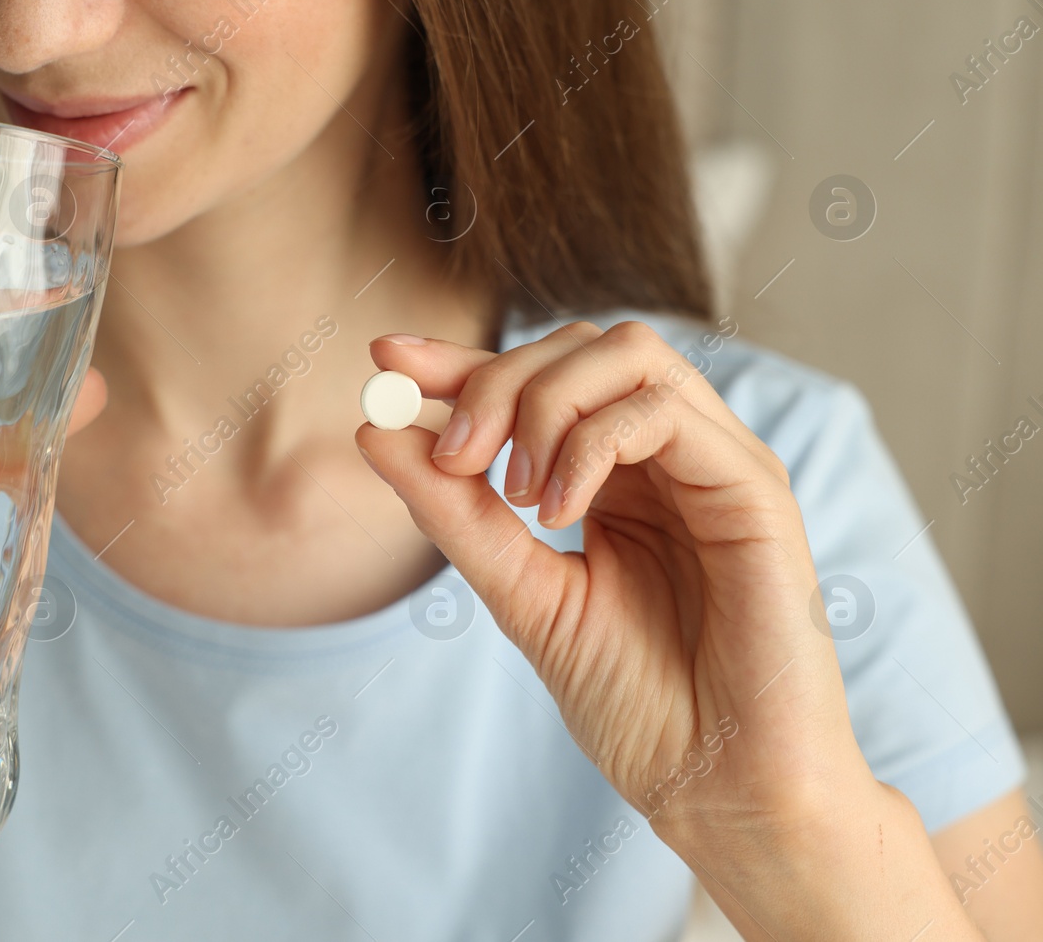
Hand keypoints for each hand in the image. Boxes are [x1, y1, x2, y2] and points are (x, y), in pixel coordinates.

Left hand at [356, 321, 875, 844]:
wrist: (717, 785)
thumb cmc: (637, 701)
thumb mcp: (521, 593)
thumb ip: (456, 513)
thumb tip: (379, 429)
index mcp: (618, 478)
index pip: (538, 382)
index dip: (460, 360)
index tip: (385, 358)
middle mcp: (669, 456)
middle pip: (577, 347)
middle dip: (494, 380)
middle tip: (453, 456)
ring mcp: (715, 463)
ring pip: (624, 354)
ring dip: (543, 405)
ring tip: (512, 492)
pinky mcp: (753, 486)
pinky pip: (660, 411)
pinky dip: (589, 444)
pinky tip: (558, 512)